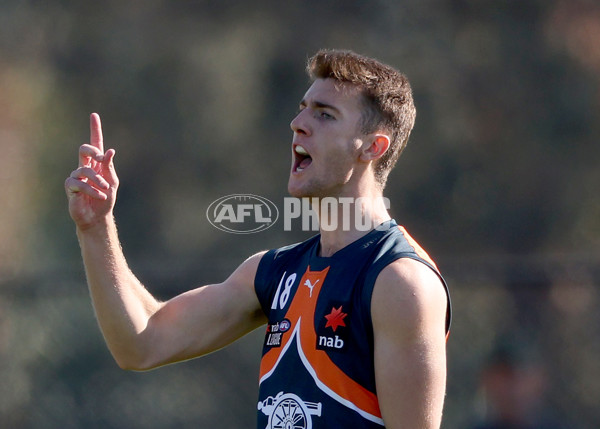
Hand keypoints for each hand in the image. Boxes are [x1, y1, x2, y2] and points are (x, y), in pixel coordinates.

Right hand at [65, 113, 118, 230]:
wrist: (97, 217)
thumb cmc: (105, 199)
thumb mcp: (112, 182)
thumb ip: (109, 166)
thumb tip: (110, 150)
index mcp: (96, 164)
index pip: (95, 143)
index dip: (95, 129)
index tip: (94, 115)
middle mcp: (85, 167)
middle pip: (84, 149)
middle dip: (92, 151)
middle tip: (100, 158)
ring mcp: (76, 176)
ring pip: (84, 170)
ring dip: (97, 180)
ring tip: (105, 189)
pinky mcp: (71, 187)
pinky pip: (79, 183)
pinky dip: (91, 189)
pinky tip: (99, 196)